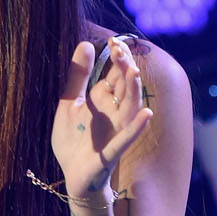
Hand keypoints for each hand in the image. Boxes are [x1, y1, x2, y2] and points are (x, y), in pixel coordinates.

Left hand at [50, 38, 153, 199]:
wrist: (70, 175)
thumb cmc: (72, 139)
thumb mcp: (69, 102)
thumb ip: (78, 75)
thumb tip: (85, 44)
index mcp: (104, 100)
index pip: (117, 74)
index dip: (118, 58)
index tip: (114, 40)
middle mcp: (114, 114)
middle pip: (126, 87)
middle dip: (125, 68)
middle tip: (121, 50)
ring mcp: (115, 132)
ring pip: (130, 109)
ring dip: (134, 91)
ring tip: (134, 72)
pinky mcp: (110, 153)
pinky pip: (126, 139)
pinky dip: (136, 127)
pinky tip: (147, 114)